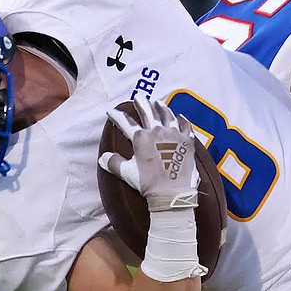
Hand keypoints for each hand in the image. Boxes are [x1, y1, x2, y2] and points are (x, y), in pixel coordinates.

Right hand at [99, 95, 199, 212]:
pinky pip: (186, 126)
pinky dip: (182, 120)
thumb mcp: (126, 173)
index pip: (126, 122)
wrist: (172, 193)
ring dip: (161, 107)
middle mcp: (158, 132)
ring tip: (158, 102)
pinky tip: (180, 116)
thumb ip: (113, 163)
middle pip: (148, 112)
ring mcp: (175, 135)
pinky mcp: (188, 142)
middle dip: (142, 103)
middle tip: (139, 97)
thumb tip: (102, 157)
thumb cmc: (148, 184)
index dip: (117, 116)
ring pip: (167, 115)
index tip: (112, 112)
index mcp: (141, 138)